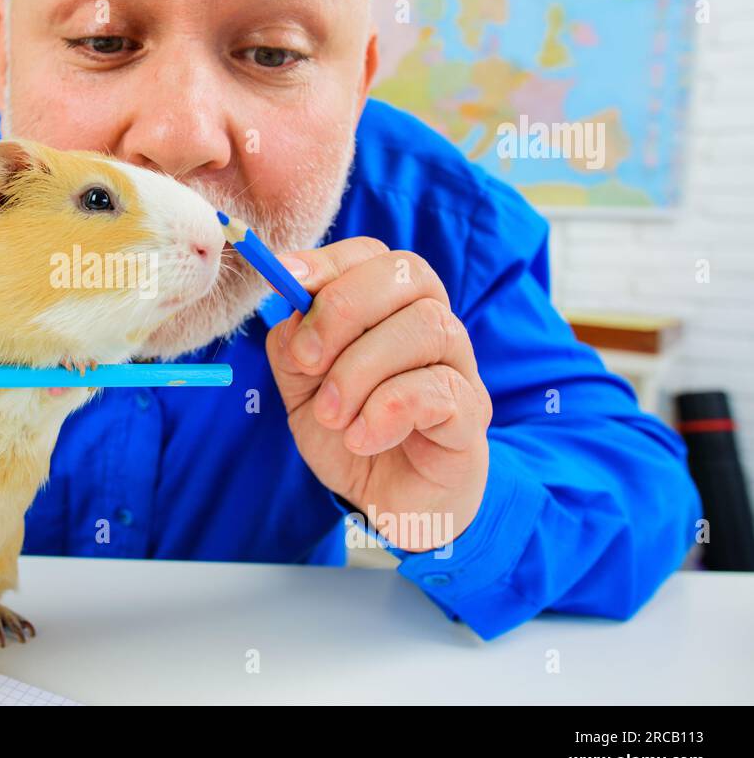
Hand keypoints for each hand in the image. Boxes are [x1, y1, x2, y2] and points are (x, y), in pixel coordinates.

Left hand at [265, 238, 491, 551]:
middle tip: (305, 361)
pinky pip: (439, 389)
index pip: (373, 255)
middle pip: (407, 274)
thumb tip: (288, 306)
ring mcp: (459, 367)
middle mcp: (433, 325)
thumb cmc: (353, 433)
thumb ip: (293, 346)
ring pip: (426, 326)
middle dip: (342, 309)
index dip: (329, 260)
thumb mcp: (303, 389)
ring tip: (332, 415)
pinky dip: (387, 411)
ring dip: (360, 369)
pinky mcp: (472, 414)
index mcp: (392, 308)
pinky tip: (362, 438)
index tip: (285, 278)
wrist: (389, 502)